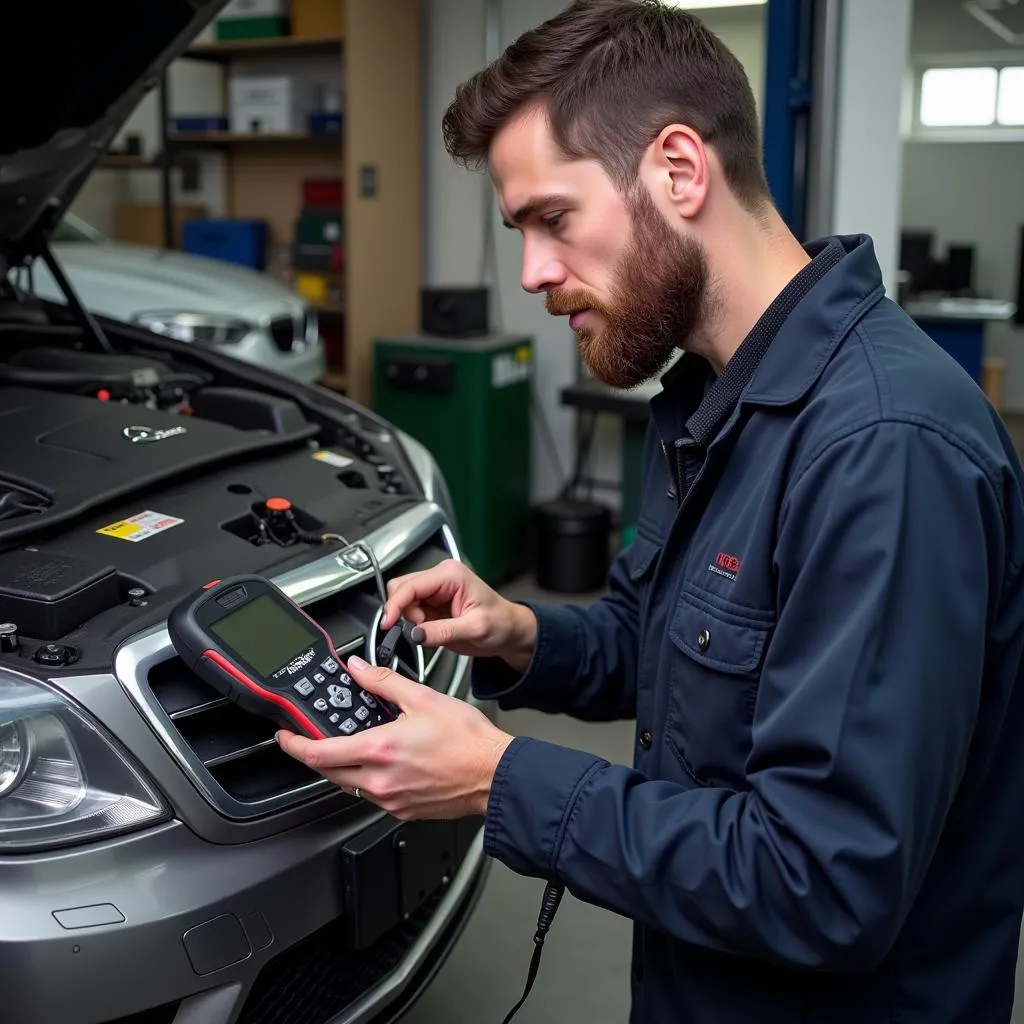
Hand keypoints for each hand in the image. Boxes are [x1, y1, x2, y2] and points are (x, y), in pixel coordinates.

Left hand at [276, 655, 514, 819]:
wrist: (494, 774)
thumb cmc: (468, 741)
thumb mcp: (423, 698)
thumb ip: (384, 682)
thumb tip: (360, 669)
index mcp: (380, 750)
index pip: (319, 753)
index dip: (294, 745)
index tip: (285, 737)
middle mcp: (380, 781)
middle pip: (328, 773)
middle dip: (314, 756)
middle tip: (310, 741)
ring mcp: (390, 800)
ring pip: (349, 786)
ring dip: (342, 768)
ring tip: (351, 747)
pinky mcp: (403, 811)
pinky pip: (372, 797)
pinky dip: (367, 780)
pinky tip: (382, 764)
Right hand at [381, 558, 536, 671]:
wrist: (509, 632)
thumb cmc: (501, 623)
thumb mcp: (475, 629)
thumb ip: (443, 631)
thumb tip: (416, 634)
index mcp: (451, 575)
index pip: (411, 585)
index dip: (395, 604)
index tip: (388, 623)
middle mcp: (441, 578)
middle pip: (401, 589)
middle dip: (405, 612)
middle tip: (421, 630)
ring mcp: (435, 590)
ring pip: (403, 600)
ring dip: (411, 619)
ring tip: (433, 631)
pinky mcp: (433, 603)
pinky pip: (411, 612)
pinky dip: (415, 624)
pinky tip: (432, 630)